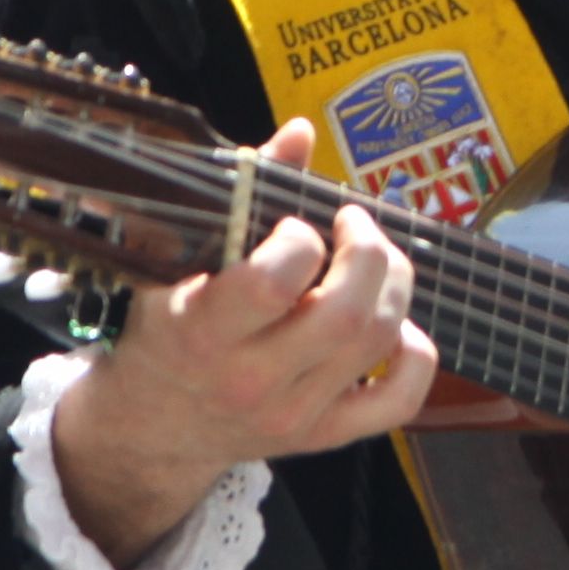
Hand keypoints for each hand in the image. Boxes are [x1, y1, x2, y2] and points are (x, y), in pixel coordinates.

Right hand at [49, 121, 428, 566]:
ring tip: (371, 260)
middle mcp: (252, 380)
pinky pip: (399, 399)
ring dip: (392, 284)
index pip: (273, 282)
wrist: (153, 426)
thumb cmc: (166, 330)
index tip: (295, 226)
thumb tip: (299, 134)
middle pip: (346, 312)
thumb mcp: (179, 263)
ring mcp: (294, 413)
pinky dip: (415, 353)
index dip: (299, 237)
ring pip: (379, 342)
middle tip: (353, 226)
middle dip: (367, 250)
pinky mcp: (324, 435)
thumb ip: (243, 194)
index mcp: (203, 332)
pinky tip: (394, 324)